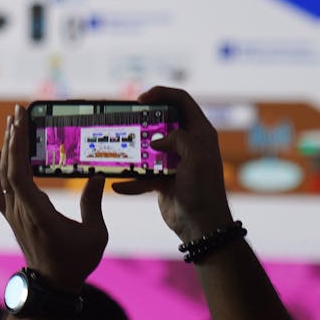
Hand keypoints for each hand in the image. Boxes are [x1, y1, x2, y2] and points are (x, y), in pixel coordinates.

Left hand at [0, 105, 107, 293]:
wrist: (52, 286)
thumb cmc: (76, 262)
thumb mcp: (94, 234)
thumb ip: (93, 203)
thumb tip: (97, 175)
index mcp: (38, 213)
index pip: (19, 173)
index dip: (17, 145)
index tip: (21, 121)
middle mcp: (20, 211)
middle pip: (8, 168)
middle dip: (12, 137)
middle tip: (17, 111)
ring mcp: (13, 215)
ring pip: (0, 177)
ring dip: (5, 149)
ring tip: (11, 125)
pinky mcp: (12, 218)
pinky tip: (0, 156)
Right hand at [112, 86, 232, 242]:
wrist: (201, 225)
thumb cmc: (203, 190)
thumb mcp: (195, 157)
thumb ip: (178, 139)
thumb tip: (155, 141)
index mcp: (199, 133)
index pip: (181, 101)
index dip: (161, 94)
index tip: (140, 100)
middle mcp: (187, 143)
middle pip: (160, 121)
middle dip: (141, 121)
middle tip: (124, 122)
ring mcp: (173, 161)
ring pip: (147, 147)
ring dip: (132, 150)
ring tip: (117, 150)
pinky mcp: (162, 179)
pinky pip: (141, 175)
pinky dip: (130, 181)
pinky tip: (119, 185)